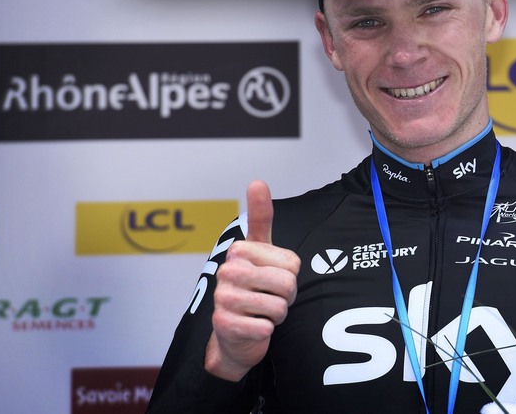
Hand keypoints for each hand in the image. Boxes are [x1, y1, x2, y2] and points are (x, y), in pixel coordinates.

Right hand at [205, 180, 300, 380]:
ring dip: (276, 315)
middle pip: (287, 284)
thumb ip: (260, 217)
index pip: (292, 264)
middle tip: (269, 298)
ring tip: (261, 312)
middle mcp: (227, 271)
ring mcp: (223, 298)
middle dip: (286, 297)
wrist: (234, 333)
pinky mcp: (224, 325)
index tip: (273, 277)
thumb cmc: (253, 287)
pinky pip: (266, 328)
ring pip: (279, 307)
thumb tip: (257, 181)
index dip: (290, 276)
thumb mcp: (260, 249)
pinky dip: (266, 331)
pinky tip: (251, 327)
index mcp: (239, 250)